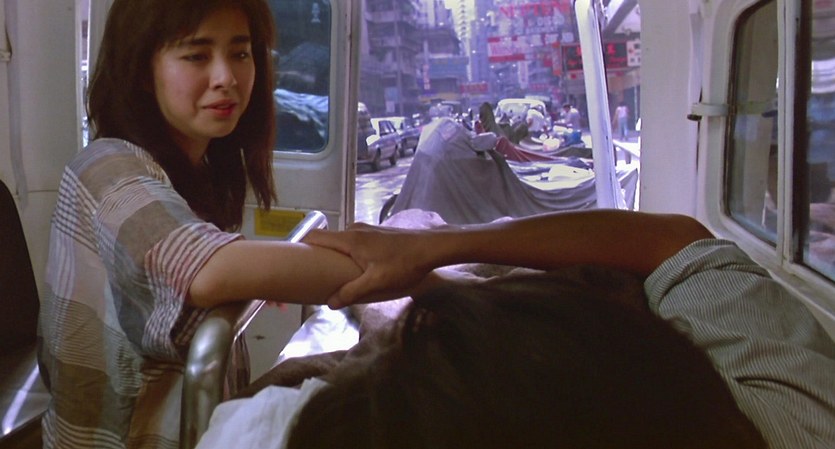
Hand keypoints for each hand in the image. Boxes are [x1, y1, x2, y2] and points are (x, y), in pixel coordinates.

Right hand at [302, 223, 434, 307]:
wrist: (433, 247)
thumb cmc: (404, 264)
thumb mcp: (376, 282)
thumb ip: (351, 292)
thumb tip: (329, 303)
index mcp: (350, 239)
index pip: (316, 236)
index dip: (302, 247)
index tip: (295, 263)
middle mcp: (355, 229)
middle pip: (328, 240)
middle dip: (319, 256)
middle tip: (315, 276)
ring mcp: (367, 230)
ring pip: (343, 242)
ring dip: (337, 257)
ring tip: (336, 276)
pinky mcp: (377, 234)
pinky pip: (355, 243)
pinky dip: (350, 254)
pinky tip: (358, 269)